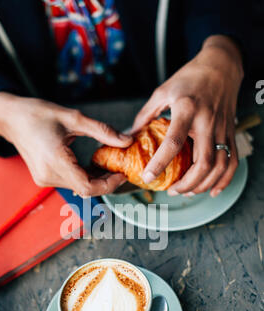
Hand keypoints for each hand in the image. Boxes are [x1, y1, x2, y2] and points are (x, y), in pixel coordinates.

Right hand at [0, 92, 131, 196]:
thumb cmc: (38, 114)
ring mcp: (44, 179)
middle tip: (119, 169)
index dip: (109, 184)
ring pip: (78, 188)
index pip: (88, 186)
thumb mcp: (74, 118)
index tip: (122, 174)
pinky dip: (83, 177)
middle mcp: (48, 175)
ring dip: (95, 180)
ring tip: (107, 165)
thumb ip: (102, 131)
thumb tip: (127, 141)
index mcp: (55, 160)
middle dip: (105, 182)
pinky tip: (92, 166)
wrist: (11, 118)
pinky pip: (69, 183)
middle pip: (85, 189)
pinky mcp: (43, 178)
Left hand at [132, 35, 243, 196]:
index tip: (148, 177)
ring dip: (203, 185)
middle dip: (187, 184)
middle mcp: (207, 122)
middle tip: (171, 190)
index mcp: (187, 110)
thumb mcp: (163, 91)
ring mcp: (222, 129)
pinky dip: (224, 180)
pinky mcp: (231, 133)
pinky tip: (212, 190)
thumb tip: (129, 136)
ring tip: (187, 191)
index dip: (160, 163)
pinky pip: (233, 162)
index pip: (174, 143)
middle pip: (203, 163)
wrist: (221, 66)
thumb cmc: (190, 77)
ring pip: (219, 167)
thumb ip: (146, 114)